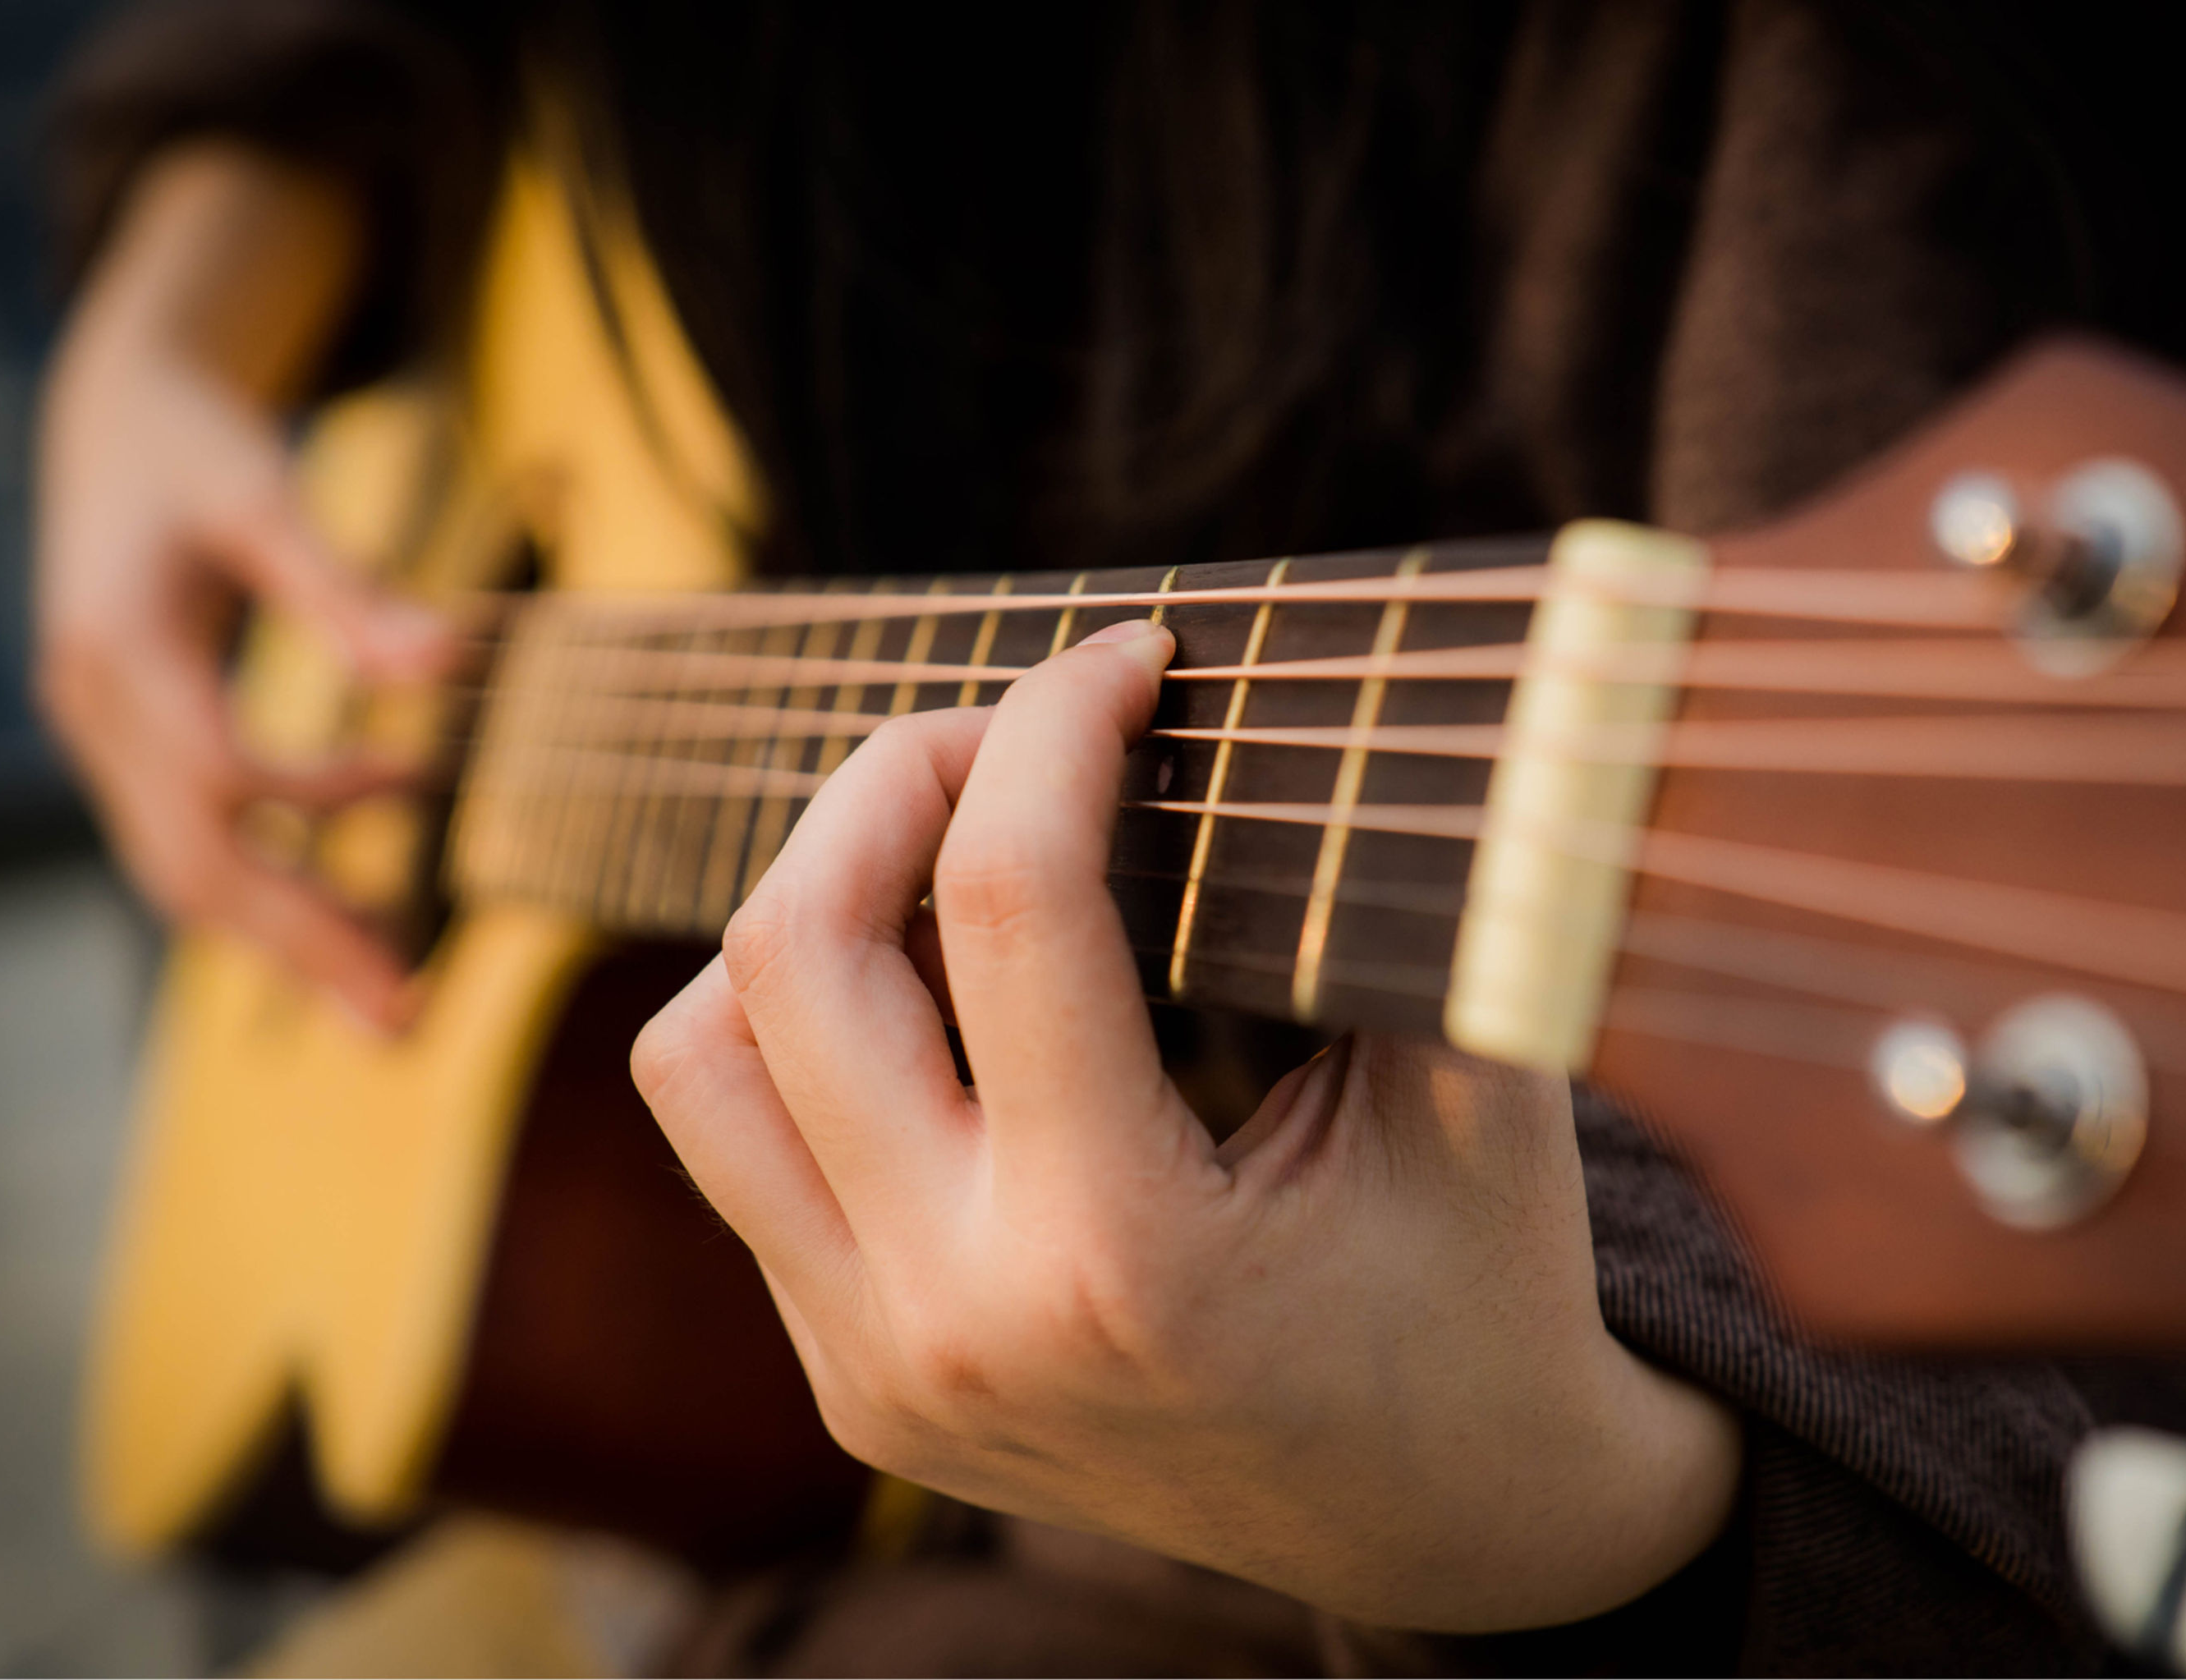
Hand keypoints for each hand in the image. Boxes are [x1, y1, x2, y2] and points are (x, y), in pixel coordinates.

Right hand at [34, 146, 451, 1028]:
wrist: (111, 417)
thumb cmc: (193, 442)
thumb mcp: (262, 491)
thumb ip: (343, 584)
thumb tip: (445, 663)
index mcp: (120, 647)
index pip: (213, 770)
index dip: (313, 802)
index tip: (416, 793)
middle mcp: (94, 712)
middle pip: (193, 863)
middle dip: (301, 943)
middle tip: (409, 1015)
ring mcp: (102, 742)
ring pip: (187, 875)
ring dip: (290, 940)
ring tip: (396, 995)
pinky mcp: (130, 751)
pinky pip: (194, 847)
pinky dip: (276, 884)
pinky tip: (361, 897)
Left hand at [634, 620, 1741, 1630]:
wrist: (1451, 1528)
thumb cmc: (1485, 1297)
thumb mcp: (1482, 1095)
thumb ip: (1395, 903)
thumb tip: (1318, 699)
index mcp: (1120, 1254)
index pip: (1009, 900)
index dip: (1056, 722)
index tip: (1125, 657)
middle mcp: (952, 1322)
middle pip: (793, 955)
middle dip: (892, 776)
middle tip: (1013, 730)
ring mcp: (879, 1368)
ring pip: (699, 1060)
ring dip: (802, 913)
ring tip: (940, 860)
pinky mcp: (853, 1387)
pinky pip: (742, 1157)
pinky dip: (809, 1038)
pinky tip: (943, 1002)